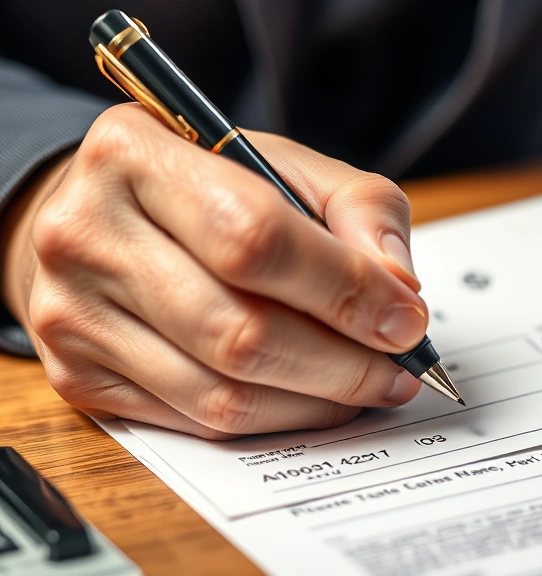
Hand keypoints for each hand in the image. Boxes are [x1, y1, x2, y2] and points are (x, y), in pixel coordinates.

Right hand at [0, 104, 427, 438]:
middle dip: (344, 362)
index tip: (405, 318)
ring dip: (318, 400)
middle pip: (239, 331)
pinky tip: (312, 396)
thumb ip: (359, 208)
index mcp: (134, 154)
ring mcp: (71, 313)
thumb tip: (399, 289)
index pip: (254, 238)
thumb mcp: (286, 165)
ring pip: (223, 393)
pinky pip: (199, 422)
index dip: (343, 288)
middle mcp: (84, 233)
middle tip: (400, 367)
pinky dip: (277, 418)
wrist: (99, 218)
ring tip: (369, 383)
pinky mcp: (78, 377)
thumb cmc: (205, 188)